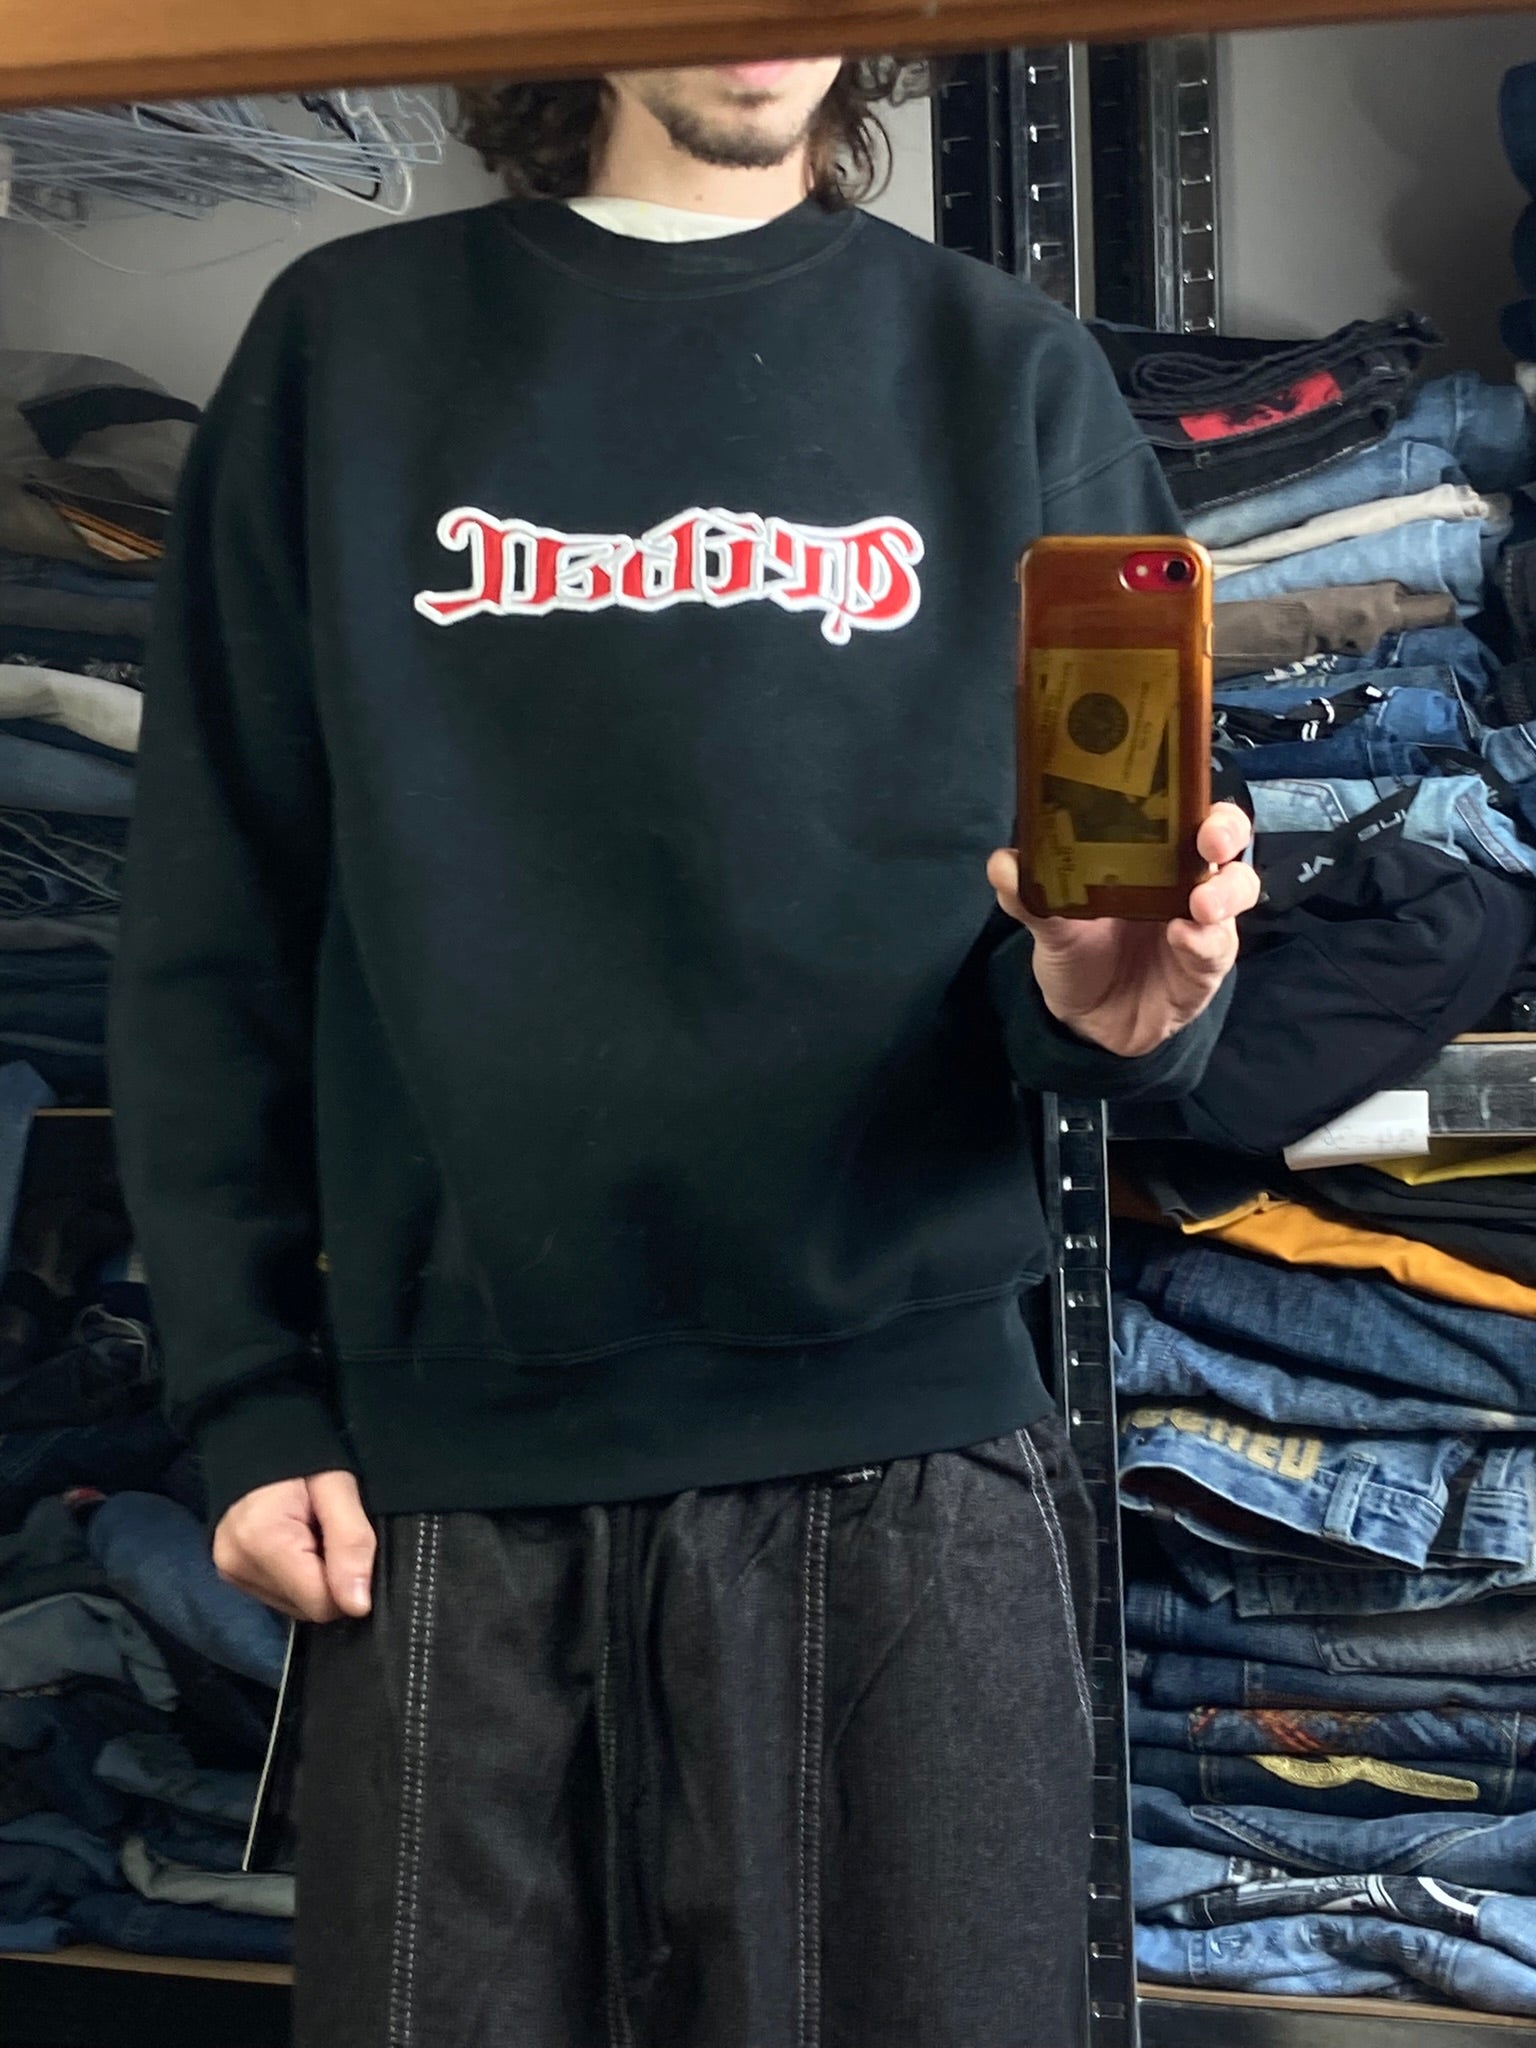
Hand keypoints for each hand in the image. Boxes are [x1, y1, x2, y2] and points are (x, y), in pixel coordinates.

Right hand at [213, 1470, 375, 1624]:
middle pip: (307, 1607)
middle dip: (331, 1578)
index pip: (321, 1603)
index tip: (351, 1545)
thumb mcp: (338, 1487)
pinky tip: (298, 1543)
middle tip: (330, 1532)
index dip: (349, 1582)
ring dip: (314, 1578)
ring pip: (295, 1605)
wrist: (256, 1435)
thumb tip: (358, 1605)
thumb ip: (351, 1542)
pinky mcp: (230, 1574)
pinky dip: (297, 1577)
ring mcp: (229, 1572)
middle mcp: (237, 1566)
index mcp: (261, 1543)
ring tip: (313, 1534)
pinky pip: (279, 1594)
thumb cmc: (303, 1454)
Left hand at [987, 802, 1259, 1058]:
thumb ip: (1029, 894)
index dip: (1192, 793)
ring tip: (1199, 903)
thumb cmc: (1080, 951)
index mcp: (1152, 852)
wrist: (1089, 1021)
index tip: (1182, 787)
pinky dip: (1204, 941)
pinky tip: (1182, 937)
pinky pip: (1218, 947)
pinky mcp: (1207, 963)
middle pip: (1227, 838)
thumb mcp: (1050, 922)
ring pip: (1238, 888)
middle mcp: (1186, 877)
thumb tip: (1003, 863)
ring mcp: (1204, 919)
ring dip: (1224, 891)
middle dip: (1225, 831)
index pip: (1186, 806)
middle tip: (1209, 841)